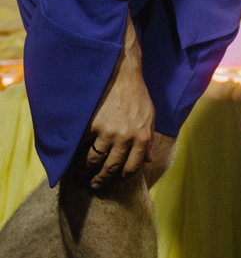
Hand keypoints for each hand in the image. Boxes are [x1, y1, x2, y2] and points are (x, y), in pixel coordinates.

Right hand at [87, 25, 154, 186]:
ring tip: (81, 173)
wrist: (120, 73)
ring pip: (94, 159)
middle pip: (111, 167)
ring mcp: (107, 131)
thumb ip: (148, 139)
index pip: (131, 167)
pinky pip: (82, 144)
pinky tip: (73, 155)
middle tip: (94, 185)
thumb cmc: (136, 94)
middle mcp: (125, 137)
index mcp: (141, 137)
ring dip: (86, 170)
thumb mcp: (149, 116)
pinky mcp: (91, 124)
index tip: (113, 181)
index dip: (120, 178)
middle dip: (101, 179)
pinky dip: (76, 151)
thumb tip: (148, 160)